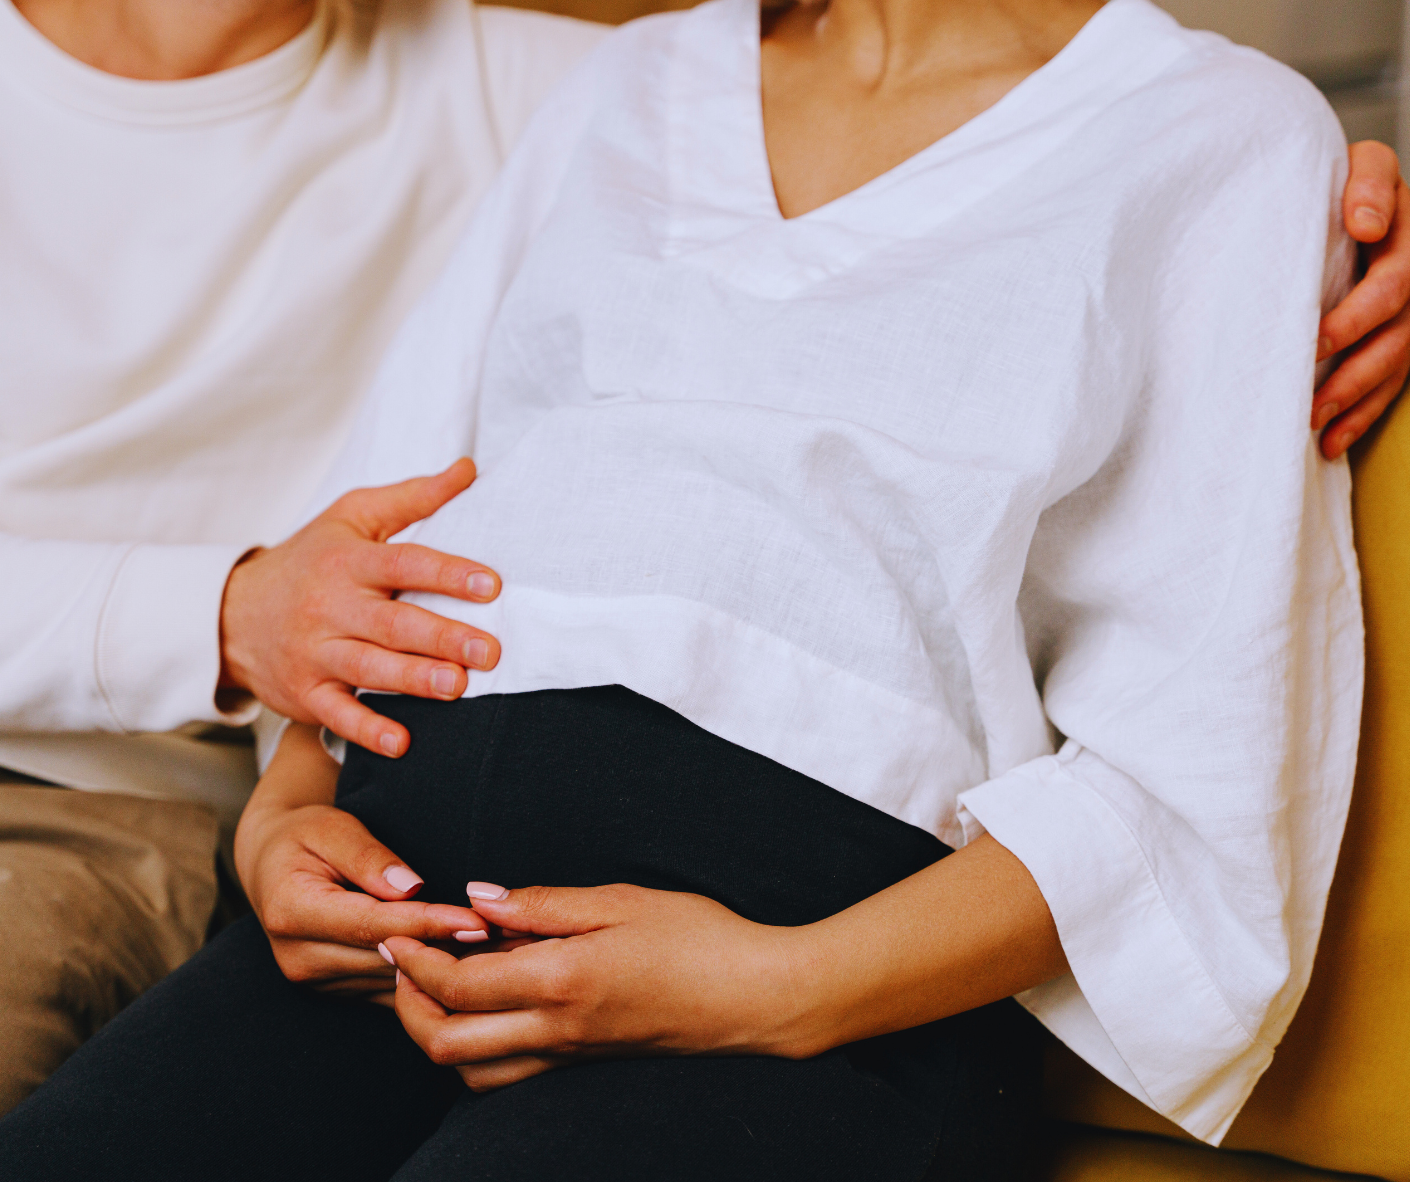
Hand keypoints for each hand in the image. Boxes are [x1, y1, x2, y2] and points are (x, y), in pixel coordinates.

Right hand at [220, 458, 500, 756]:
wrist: (231, 613)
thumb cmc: (310, 560)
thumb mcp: (352, 516)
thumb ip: (413, 497)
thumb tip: (468, 470)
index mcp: (349, 561)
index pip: (404, 563)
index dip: (448, 573)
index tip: (491, 585)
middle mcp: (331, 607)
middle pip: (392, 622)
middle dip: (441, 636)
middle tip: (488, 651)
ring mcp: (316, 652)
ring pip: (368, 667)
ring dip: (413, 680)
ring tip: (456, 687)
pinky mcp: (306, 693)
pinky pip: (338, 713)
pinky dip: (367, 730)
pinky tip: (402, 742)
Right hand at [235, 799, 491, 1004]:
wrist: (273, 865)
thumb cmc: (306, 835)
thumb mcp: (331, 827)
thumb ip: (368, 856)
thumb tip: (410, 887)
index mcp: (291, 912)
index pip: (372, 923)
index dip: (427, 923)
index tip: (476, 920)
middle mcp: (300, 957)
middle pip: (387, 959)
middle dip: (447, 950)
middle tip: (505, 941)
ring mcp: (316, 982)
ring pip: (394, 982)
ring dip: (445, 970)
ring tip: (500, 954)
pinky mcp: (336, 991)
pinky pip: (392, 991)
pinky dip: (431, 979)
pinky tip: (474, 966)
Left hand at [383, 883, 803, 1091]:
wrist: (758, 998)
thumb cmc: (700, 938)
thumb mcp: (623, 901)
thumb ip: (544, 904)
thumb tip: (480, 899)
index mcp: (560, 981)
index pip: (457, 985)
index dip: (413, 960)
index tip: (396, 930)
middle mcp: (556, 1030)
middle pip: (445, 1043)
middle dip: (408, 1006)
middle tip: (404, 962)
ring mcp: (570, 1054)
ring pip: (471, 1072)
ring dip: (439, 1033)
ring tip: (440, 984)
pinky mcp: (586, 1062)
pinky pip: (509, 1074)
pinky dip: (477, 1050)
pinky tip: (491, 1008)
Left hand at [1315, 141, 1409, 457]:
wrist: (1351, 197)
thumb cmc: (1340, 182)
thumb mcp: (1358, 165)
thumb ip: (1367, 185)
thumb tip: (1366, 225)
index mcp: (1406, 237)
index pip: (1392, 282)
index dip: (1356, 315)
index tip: (1316, 341)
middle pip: (1393, 334)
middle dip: (1351, 370)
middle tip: (1308, 398)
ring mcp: (1408, 313)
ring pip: (1391, 365)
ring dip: (1354, 401)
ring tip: (1315, 425)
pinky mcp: (1394, 339)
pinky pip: (1387, 385)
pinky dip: (1359, 416)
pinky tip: (1331, 442)